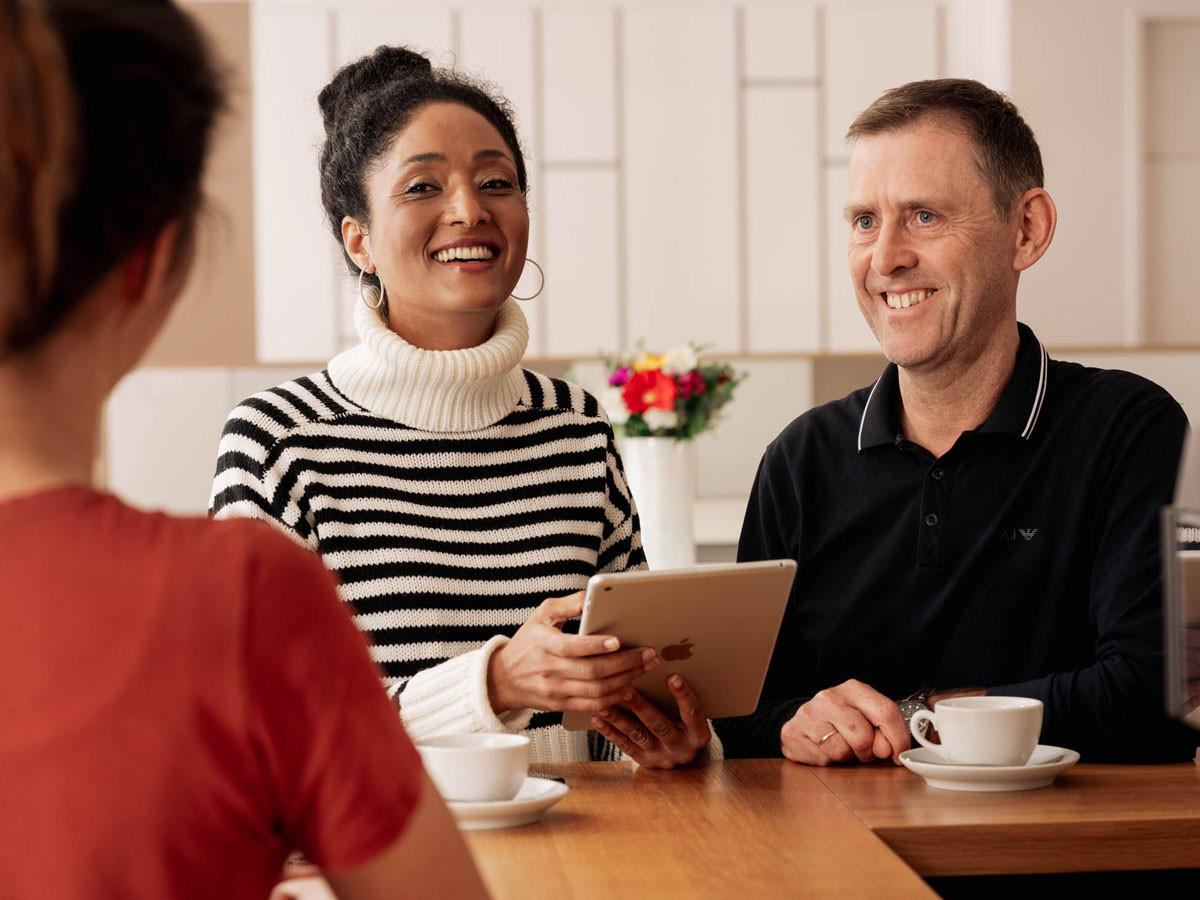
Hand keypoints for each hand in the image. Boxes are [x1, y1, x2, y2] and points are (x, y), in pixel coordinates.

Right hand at [487, 592, 656, 713]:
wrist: (503, 679)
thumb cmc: (527, 643)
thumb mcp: (542, 615)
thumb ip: (568, 603)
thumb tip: (591, 594)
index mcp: (545, 645)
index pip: (574, 647)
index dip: (598, 645)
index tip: (618, 641)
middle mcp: (551, 670)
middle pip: (594, 671)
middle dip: (626, 663)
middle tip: (647, 654)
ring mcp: (557, 691)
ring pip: (597, 691)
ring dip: (626, 681)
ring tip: (644, 668)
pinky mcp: (562, 705)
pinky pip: (593, 705)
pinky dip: (614, 698)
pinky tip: (627, 686)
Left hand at [590, 675, 710, 768]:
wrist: (682, 757)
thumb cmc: (685, 725)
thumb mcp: (690, 716)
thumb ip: (681, 700)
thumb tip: (657, 669)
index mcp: (698, 734)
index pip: (692, 713)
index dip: (684, 696)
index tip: (673, 677)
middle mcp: (681, 748)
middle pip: (659, 725)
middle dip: (641, 706)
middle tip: (625, 689)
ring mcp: (662, 756)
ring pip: (638, 735)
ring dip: (619, 718)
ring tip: (604, 704)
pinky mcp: (644, 761)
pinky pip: (625, 746)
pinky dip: (610, 732)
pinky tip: (598, 719)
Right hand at [780, 679, 907, 765]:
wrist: (808, 720)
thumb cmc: (844, 721)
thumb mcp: (868, 719)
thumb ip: (885, 732)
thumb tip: (887, 750)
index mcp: (854, 689)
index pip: (886, 712)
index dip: (898, 739)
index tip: (898, 754)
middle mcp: (830, 697)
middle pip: (863, 737)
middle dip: (866, 752)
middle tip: (861, 749)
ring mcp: (809, 714)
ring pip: (841, 751)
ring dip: (845, 757)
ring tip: (841, 747)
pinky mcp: (793, 732)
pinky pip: (821, 759)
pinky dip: (827, 761)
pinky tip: (824, 749)